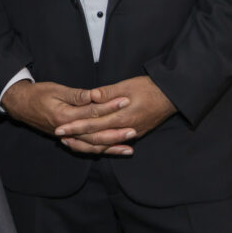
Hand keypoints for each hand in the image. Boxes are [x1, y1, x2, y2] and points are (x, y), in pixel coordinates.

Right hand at [1, 80, 135, 155]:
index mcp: (64, 116)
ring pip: (92, 146)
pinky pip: (86, 148)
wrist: (21, 106)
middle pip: (95, 135)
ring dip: (111, 147)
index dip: (110, 107)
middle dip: (115, 133)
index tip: (125, 101)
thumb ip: (77, 95)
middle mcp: (66, 131)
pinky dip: (100, 151)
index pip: (92, 112)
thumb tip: (95, 95)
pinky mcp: (68, 139)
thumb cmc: (38, 94)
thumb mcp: (57, 90)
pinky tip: (113, 151)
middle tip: (134, 130)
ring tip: (129, 147)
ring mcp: (67, 137)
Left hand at [54, 75, 175, 153]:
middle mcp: (125, 129)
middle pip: (96, 138)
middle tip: (59, 136)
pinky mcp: (135, 134)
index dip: (75, 126)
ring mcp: (131, 134)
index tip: (60, 127)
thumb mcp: (128, 86)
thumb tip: (92, 96)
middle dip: (76, 137)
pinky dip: (101, 146)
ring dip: (86, 144)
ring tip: (70, 142)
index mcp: (122, 117)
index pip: (93, 124)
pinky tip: (91, 145)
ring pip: (104, 144)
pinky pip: (114, 143)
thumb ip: (108, 92)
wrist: (172, 96)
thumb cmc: (150, 88)